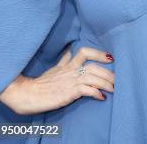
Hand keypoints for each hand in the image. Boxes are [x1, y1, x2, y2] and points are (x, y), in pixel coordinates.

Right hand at [0, 46, 114, 114]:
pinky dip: (96, 92)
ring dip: (106, 83)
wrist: (28, 94)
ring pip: (93, 77)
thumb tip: (70, 50)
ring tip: (114, 88)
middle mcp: (71, 70)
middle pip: (94, 66)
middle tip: (117, 79)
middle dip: (108, 73)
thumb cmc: (42, 83)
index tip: (110, 58)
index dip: (99, 53)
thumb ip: (64, 60)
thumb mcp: (54, 68)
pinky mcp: (68, 92)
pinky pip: (86, 90)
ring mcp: (70, 81)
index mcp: (68, 64)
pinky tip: (102, 96)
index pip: (85, 52)